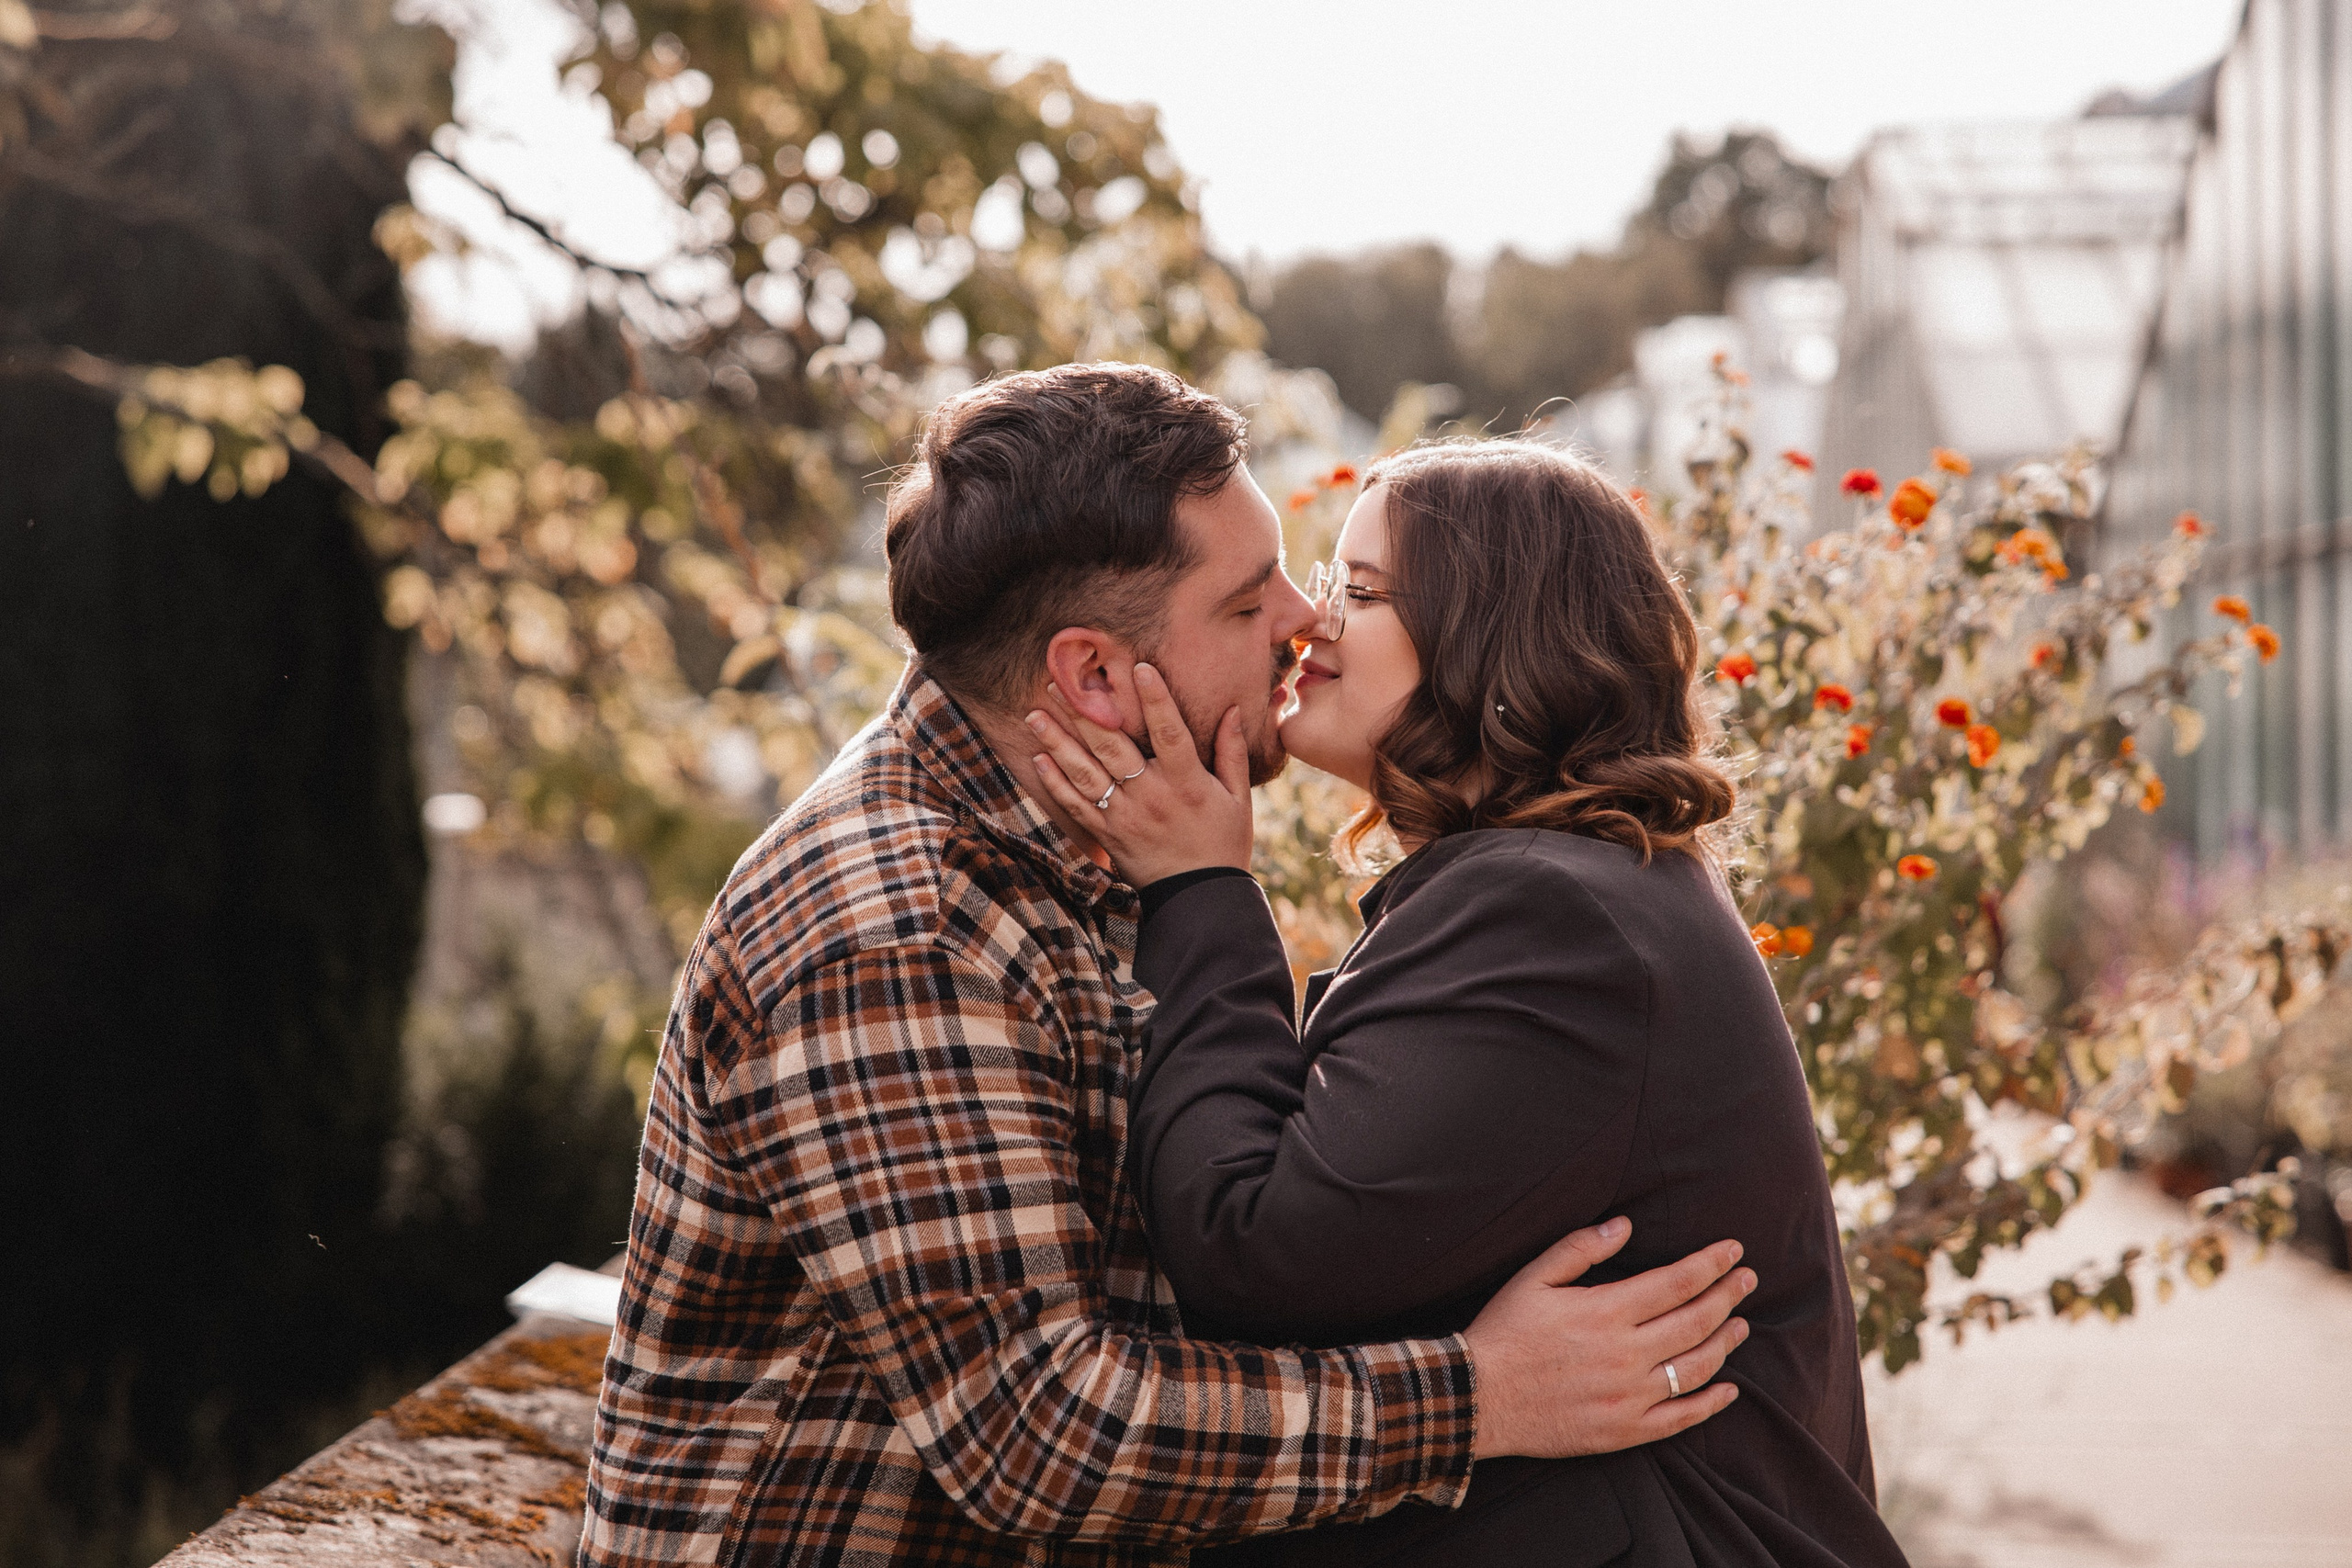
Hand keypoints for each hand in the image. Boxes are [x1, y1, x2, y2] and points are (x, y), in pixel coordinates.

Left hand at [1026, 662, 1255, 885]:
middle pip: (1113, 747)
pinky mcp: (1108, 836)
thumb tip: (1232, 709)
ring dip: (1058, 741)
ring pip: (1086, 773)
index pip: (1170, 732)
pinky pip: (1076, 806)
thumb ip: (1232, 752)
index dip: (1156, 699)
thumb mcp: (1238, 799)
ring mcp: (1125, 817)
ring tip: (1035, 713)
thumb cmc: (1224, 845)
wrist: (1200, 900)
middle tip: (1061, 680)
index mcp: (1187, 783)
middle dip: (1084, 711)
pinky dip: (1056, 783)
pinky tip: (1039, 758)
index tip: (1139, 667)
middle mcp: (1152, 796)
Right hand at [1462, 1219, 1750, 1458]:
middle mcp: (1626, 1354)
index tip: (1734, 1251)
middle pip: (1696, 1321)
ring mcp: (1629, 1396)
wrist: (1478, 1398)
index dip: (1711, 1264)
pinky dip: (1711, 1403)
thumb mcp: (1533, 1278)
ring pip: (1695, 1367)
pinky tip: (1729, 1389)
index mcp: (1606, 1312)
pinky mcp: (1624, 1430)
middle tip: (1747, 1279)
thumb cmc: (1504, 1332)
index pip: (1677, 1282)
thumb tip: (1625, 1226)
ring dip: (1725, 1343)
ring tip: (1742, 1325)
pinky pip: (1681, 1418)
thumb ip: (1581, 1249)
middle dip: (1728, 1296)